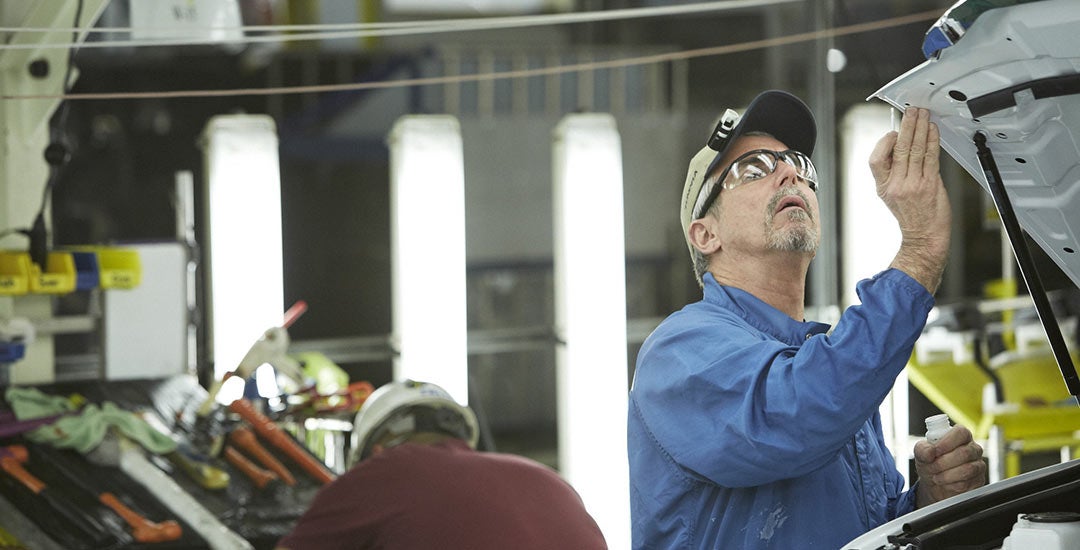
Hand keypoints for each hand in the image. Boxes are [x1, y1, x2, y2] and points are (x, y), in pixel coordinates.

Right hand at [868, 107, 951, 292]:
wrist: (924, 239)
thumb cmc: (912, 219)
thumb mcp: (893, 197)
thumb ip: (896, 173)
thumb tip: (903, 148)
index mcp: (883, 187)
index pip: (876, 159)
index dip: (884, 143)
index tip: (893, 132)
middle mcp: (896, 185)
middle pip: (898, 148)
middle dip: (906, 126)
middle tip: (911, 111)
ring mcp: (913, 184)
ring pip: (914, 149)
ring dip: (920, 128)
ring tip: (923, 114)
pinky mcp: (929, 185)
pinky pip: (930, 157)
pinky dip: (932, 141)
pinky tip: (933, 131)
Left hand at [913, 424, 986, 506]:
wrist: (934, 483)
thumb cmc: (930, 462)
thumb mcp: (921, 453)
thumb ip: (922, 450)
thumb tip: (930, 451)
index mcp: (960, 436)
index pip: (961, 433)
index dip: (947, 442)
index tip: (934, 451)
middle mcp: (972, 448)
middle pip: (964, 453)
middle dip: (943, 462)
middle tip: (932, 467)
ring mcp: (978, 464)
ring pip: (968, 469)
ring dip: (947, 475)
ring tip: (936, 477)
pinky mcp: (979, 480)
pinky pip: (968, 483)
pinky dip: (952, 485)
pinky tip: (945, 483)